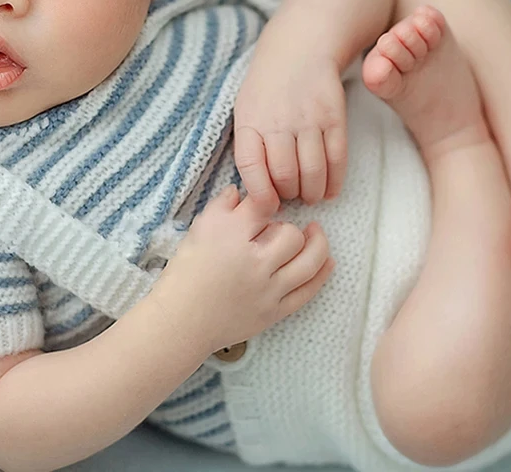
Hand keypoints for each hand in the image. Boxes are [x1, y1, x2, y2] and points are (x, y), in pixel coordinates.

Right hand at [151, 186, 333, 352]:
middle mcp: (254, 260)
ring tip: (316, 233)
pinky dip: (322, 273)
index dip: (268, 200)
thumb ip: (222, 205)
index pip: (263, 205)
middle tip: (276, 230)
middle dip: (286, 227)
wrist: (182, 319)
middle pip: (290, 233)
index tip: (267, 203)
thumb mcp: (199, 229)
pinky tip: (328, 261)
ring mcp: (267, 288)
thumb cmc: (187, 272)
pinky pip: (307, 291)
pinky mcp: (275, 311)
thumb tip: (240, 190)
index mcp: (231, 235)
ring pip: (308, 261)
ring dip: (317, 244)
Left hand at [234, 19, 347, 209]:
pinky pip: (337, 159)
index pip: (251, 167)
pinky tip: (329, 190)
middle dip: (288, 195)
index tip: (267, 205)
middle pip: (285, 176)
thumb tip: (255, 189)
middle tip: (290, 196)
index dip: (260, 194)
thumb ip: (249, 146)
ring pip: (313, 172)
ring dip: (311, 193)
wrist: (300, 47)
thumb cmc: (267, 86)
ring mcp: (309, 119)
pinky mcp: (335, 118)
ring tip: (308, 194)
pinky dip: (334, 182)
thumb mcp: (245, 109)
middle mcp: (279, 121)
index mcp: (251, 120)